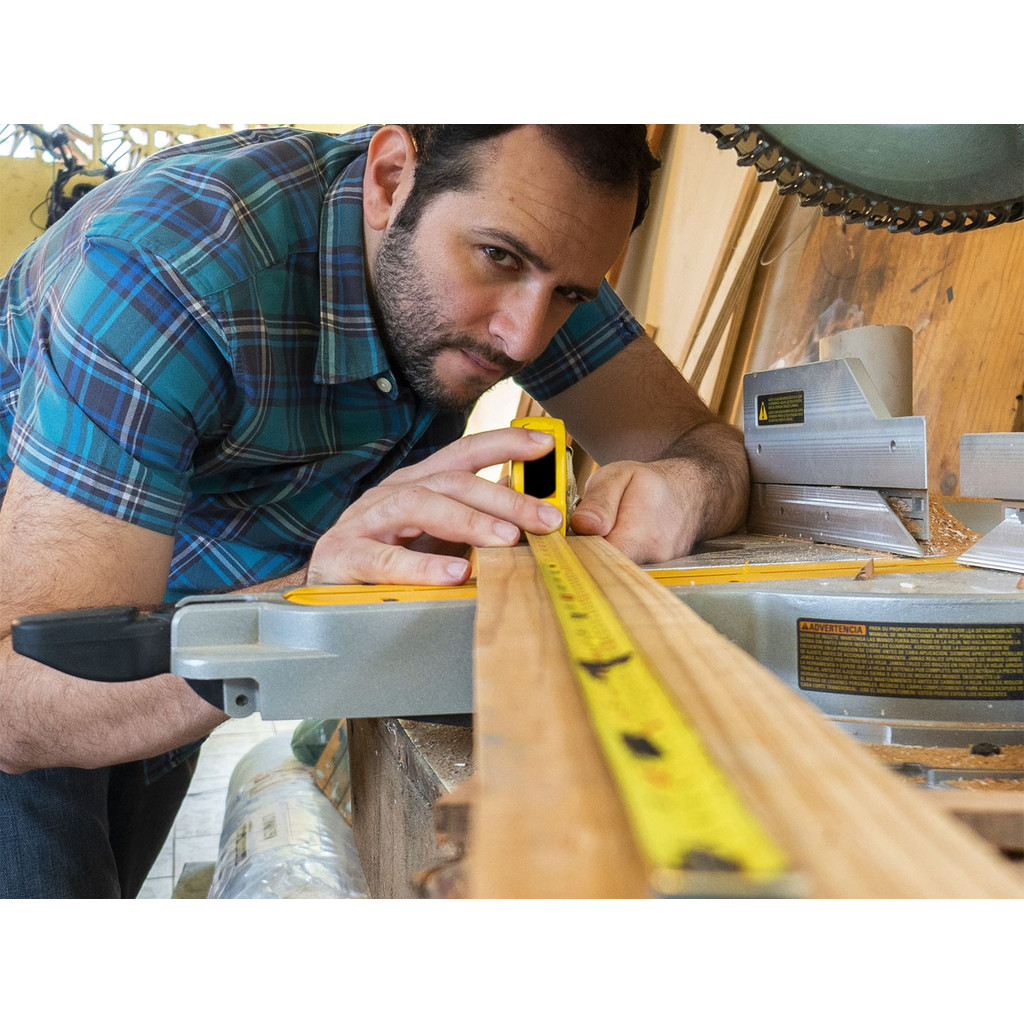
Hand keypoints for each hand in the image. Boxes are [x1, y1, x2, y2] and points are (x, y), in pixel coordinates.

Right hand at [307, 427, 564, 584]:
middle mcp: (391, 492)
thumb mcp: (438, 539)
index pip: (464, 453)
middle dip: (504, 497)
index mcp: (417, 484)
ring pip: (420, 505)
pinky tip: (456, 573)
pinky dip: (423, 565)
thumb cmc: (386, 566)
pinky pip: (385, 558)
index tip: (546, 443)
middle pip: (451, 481)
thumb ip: (476, 521)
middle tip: (546, 518)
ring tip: (507, 539)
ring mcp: (364, 520)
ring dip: (469, 521)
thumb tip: (530, 505)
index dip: (505, 443)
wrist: (321, 596)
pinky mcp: (342, 555)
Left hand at [569, 460, 700, 564]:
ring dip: (606, 552)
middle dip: (591, 551)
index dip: (579, 549)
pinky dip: (620, 556)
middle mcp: (651, 559)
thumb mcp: (618, 476)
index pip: (595, 559)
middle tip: (594, 529)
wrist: (691, 492)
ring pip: (615, 568)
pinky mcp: (658, 574)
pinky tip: (625, 540)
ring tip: (614, 530)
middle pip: (604, 567)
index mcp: (637, 535)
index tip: (574, 537)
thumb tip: (583, 526)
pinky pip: (628, 569)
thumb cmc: (652, 484)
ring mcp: (657, 569)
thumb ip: (598, 501)